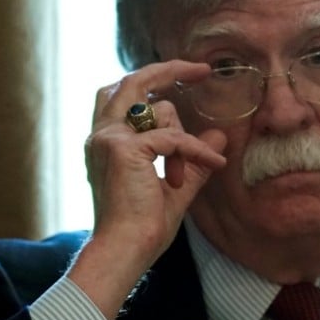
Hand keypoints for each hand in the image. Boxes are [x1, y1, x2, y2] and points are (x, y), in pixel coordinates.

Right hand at [67, 60, 226, 319]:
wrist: (125, 250)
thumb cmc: (142, 227)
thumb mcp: (176, 187)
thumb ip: (193, 158)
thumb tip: (218, 134)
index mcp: (104, 143)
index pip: (121, 96)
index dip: (151, 83)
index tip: (185, 76)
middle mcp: (101, 136)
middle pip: (131, 83)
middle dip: (167, 70)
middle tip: (201, 69)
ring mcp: (108, 139)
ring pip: (157, 108)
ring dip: (183, 138)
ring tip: (184, 176)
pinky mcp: (124, 149)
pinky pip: (173, 137)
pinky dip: (195, 150)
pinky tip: (213, 163)